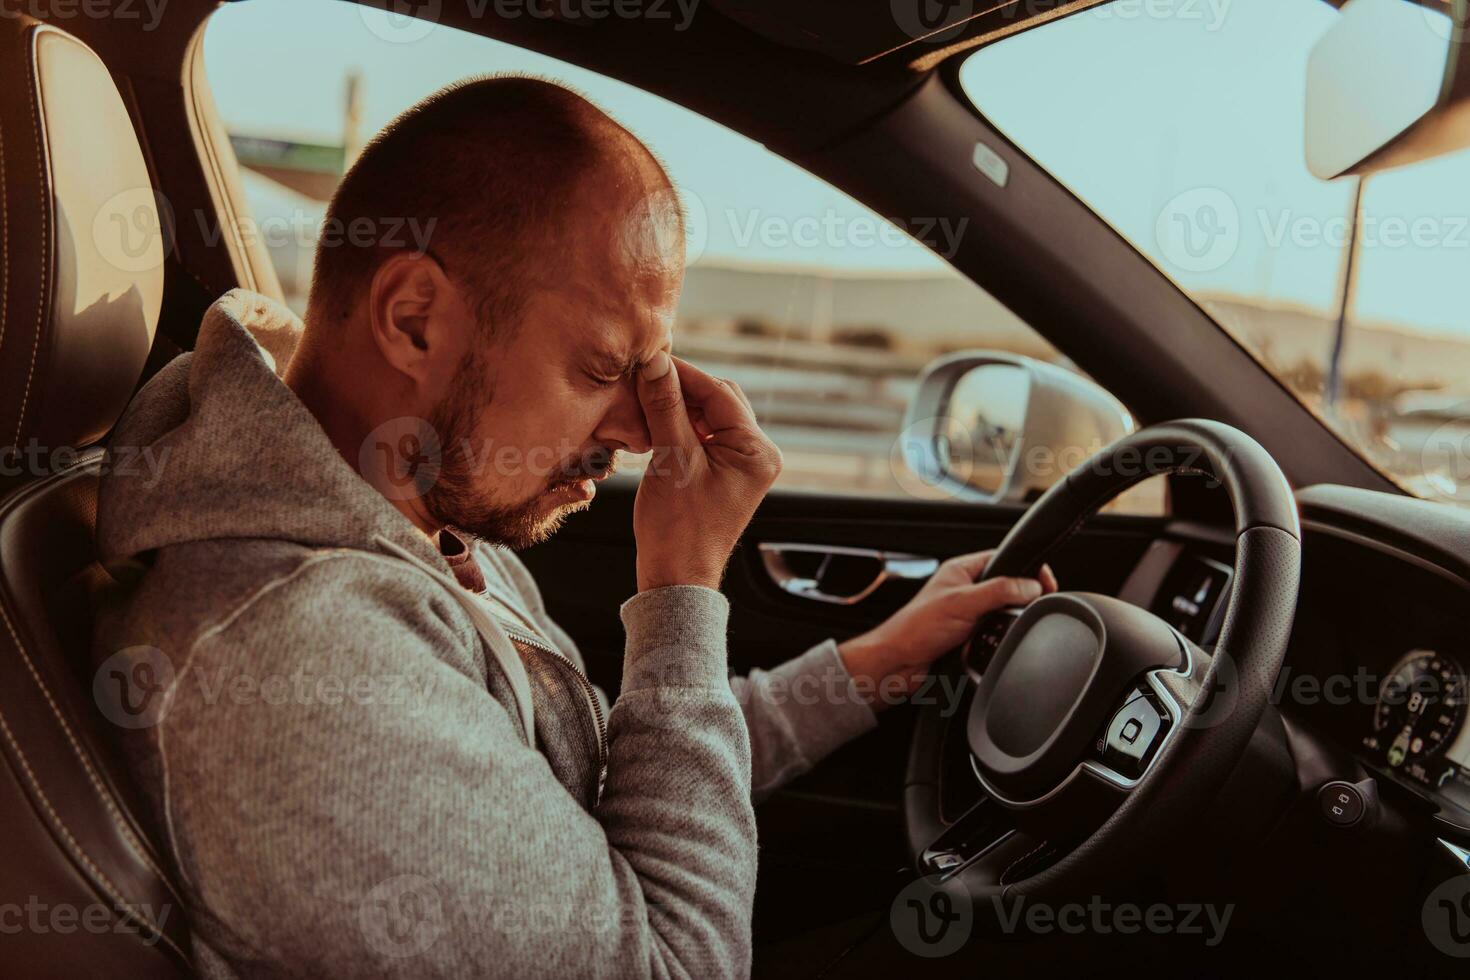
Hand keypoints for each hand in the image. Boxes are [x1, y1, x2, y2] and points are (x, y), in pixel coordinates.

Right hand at [633, 353, 780, 591]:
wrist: (676, 579)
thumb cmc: (678, 529)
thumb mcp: (672, 460)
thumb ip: (665, 407)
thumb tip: (655, 361)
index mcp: (757, 451)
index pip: (719, 392)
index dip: (682, 373)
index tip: (648, 358)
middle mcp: (757, 454)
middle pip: (717, 400)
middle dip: (679, 389)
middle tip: (642, 379)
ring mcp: (740, 465)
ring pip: (707, 416)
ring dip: (675, 407)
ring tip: (642, 402)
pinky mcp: (721, 473)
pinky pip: (701, 436)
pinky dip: (676, 427)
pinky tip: (651, 426)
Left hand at [837, 550, 1056, 709]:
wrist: (898, 664)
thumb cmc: (915, 628)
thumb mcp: (963, 603)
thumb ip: (999, 591)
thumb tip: (1031, 586)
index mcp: (962, 571)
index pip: (1004, 559)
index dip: (1027, 569)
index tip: (1045, 582)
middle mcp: (966, 590)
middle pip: (1008, 589)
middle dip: (1017, 601)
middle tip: (1028, 609)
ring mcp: (968, 614)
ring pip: (1003, 616)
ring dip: (1003, 626)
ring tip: (996, 631)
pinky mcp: (969, 637)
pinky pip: (994, 637)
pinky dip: (994, 642)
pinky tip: (987, 646)